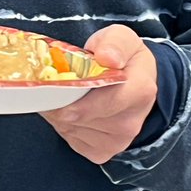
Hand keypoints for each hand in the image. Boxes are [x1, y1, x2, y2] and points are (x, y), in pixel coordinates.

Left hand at [41, 26, 157, 164]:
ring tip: (63, 96)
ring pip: (72, 129)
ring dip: (60, 113)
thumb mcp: (120, 38)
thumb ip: (114, 44)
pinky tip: (70, 110)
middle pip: (82, 117)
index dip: (76, 96)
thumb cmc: (122, 57)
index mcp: (140, 91)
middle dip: (61, 102)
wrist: (134, 81)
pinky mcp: (102, 152)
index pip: (105, 101)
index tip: (56, 86)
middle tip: (50, 86)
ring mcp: (118, 141)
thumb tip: (107, 57)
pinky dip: (64, 125)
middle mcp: (131, 122)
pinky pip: (72, 140)